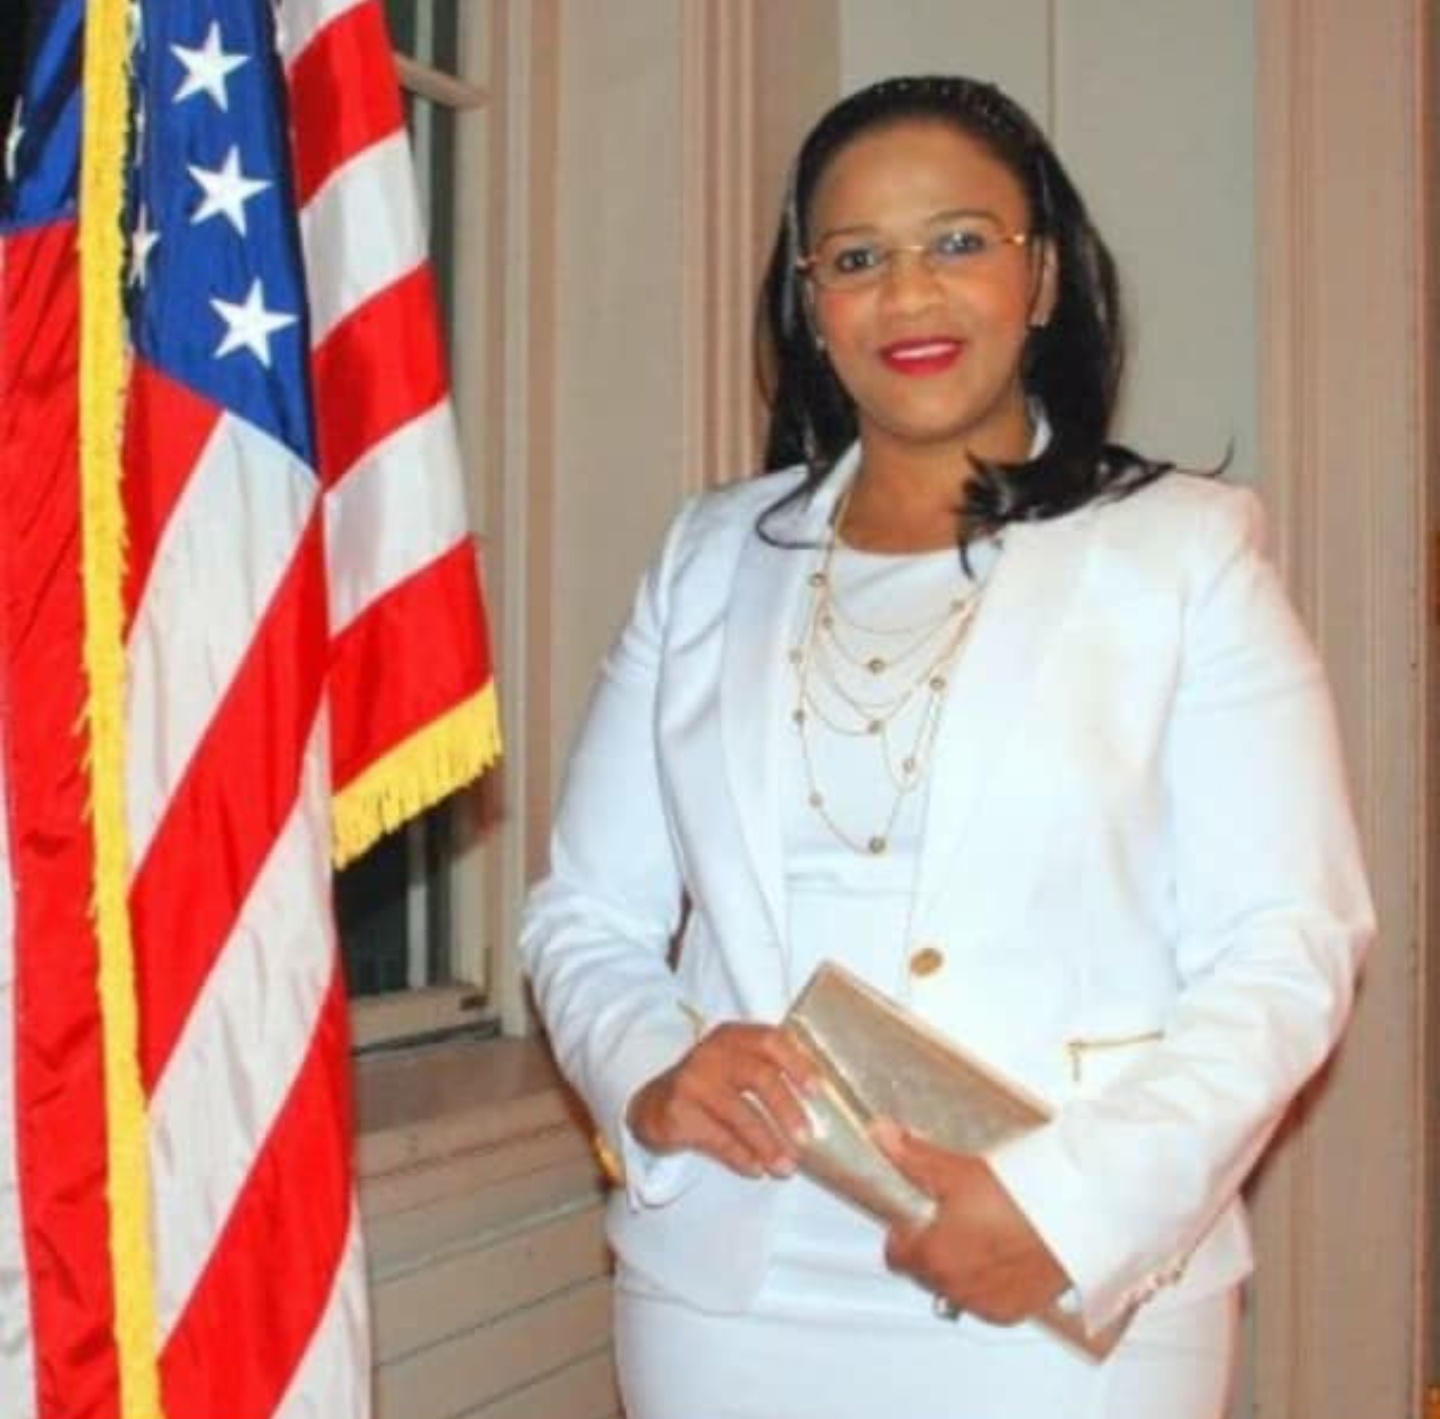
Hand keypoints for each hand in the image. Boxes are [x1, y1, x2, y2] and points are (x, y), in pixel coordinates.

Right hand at [627, 1022, 818, 1178]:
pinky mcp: (678, 1111)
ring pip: (739, 1113)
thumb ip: (769, 1073)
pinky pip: (718, 1138)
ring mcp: (692, 1080)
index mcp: (732, 1036)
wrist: (655, 1105)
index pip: (770, 1040)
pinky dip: (741, 1156)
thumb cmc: (711, 1087)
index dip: (796, 1064)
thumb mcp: (734, 1067)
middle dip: (786, 1109)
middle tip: (806, 1139)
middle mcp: (711, 1053)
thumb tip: (821, 1109)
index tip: (817, 1091)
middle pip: (759, 1076)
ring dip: (767, 1143)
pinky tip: (757, 1170)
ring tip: (786, 1167)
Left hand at [874, 1120, 1069, 1324]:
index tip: (913, 1220)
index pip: (895, 1257)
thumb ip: (913, 1157)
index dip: (902, 1234)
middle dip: (931, 1249)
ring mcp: (985, 1304)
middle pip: (924, 1273)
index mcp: (933, 1256)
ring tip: (980, 1234)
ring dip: (959, 1268)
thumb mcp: (957, 1170)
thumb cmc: (1020, 1197)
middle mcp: (956, 1288)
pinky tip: (1001, 1255)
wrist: (1073, 1218)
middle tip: (952, 1220)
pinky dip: (988, 1284)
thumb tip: (882, 1135)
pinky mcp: (1013, 1312)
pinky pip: (985, 1302)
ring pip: (955, 1289)